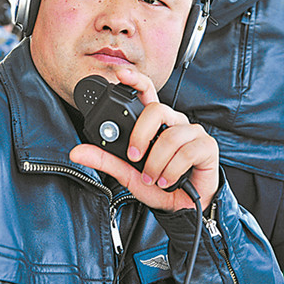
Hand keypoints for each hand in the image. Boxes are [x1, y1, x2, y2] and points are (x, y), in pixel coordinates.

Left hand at [70, 67, 218, 212]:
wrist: (183, 209)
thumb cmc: (159, 185)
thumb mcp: (127, 173)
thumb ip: (105, 159)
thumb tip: (76, 151)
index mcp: (156, 123)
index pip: (148, 92)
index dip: (136, 80)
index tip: (121, 74)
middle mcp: (175, 122)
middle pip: (157, 110)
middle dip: (141, 136)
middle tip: (134, 157)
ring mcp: (192, 132)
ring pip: (171, 136)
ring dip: (156, 164)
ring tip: (155, 178)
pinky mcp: (207, 146)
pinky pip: (186, 152)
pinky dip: (172, 171)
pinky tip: (168, 180)